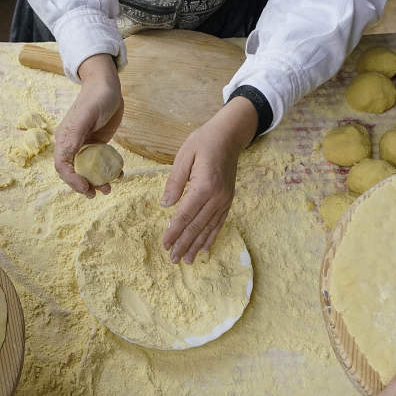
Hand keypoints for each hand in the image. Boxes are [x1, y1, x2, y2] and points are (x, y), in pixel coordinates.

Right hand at [52, 54, 123, 196]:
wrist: (108, 86)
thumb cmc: (96, 97)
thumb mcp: (87, 114)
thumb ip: (76, 132)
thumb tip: (66, 152)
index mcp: (65, 139)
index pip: (62, 166)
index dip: (72, 180)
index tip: (86, 187)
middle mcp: (72, 145)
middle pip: (73, 172)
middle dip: (84, 185)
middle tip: (97, 193)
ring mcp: (85, 146)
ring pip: (87, 170)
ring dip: (96, 182)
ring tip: (108, 189)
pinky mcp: (97, 145)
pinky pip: (100, 163)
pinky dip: (107, 172)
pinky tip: (119, 175)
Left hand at [159, 98, 253, 262]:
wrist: (230, 135)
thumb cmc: (204, 142)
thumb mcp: (184, 155)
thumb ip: (175, 181)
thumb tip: (166, 205)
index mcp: (204, 185)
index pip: (185, 214)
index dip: (174, 232)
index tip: (164, 244)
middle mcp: (217, 197)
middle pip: (197, 226)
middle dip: (184, 244)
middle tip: (173, 260)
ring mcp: (225, 200)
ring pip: (209, 228)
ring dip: (197, 245)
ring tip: (186, 260)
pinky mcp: (228, 200)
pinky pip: (219, 223)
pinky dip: (211, 237)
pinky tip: (204, 249)